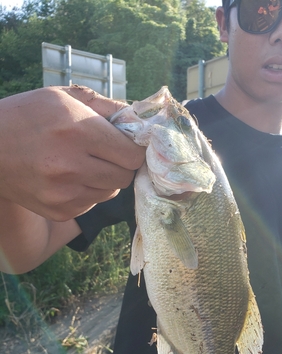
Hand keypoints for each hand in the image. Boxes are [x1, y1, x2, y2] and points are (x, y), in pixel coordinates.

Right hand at [0, 86, 144, 220]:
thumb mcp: (62, 97)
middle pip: (124, 176)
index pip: (132, 154)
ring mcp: (64, 193)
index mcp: (77, 131)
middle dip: (121, 164)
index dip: (133, 149)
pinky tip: (68, 178)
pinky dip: (87, 192)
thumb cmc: (26, 117)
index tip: (127, 144)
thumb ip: (105, 106)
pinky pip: (91, 203)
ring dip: (104, 179)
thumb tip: (138, 121)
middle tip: (106, 154)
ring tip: (82, 164)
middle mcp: (72, 166)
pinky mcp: (59, 211)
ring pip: (110, 192)